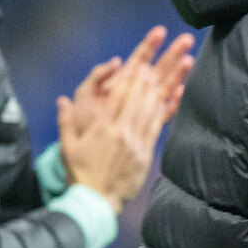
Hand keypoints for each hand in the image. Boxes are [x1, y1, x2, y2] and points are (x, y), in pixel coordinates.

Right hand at [57, 26, 194, 209]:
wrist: (94, 202)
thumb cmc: (79, 174)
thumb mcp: (67, 146)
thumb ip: (66, 120)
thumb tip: (62, 100)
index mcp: (103, 125)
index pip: (121, 90)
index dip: (136, 68)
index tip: (148, 51)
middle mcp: (122, 129)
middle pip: (143, 91)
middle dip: (160, 65)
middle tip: (177, 44)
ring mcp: (137, 140)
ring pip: (155, 103)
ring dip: (171, 80)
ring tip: (185, 59)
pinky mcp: (146, 151)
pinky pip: (160, 124)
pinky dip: (170, 106)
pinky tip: (179, 90)